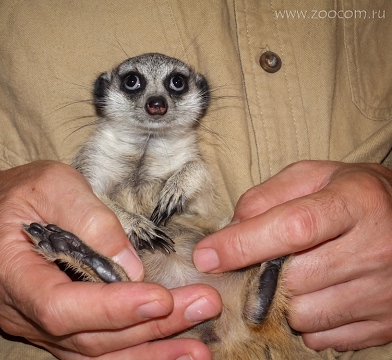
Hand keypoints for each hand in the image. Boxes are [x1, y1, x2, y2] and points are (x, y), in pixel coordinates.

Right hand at [0, 161, 221, 358]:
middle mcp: (22, 313)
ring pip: (96, 355)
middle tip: (202, 305)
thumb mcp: (52, 185)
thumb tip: (130, 265)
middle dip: (149, 325)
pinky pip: (97, 353)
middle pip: (89, 336)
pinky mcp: (58, 331)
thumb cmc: (20, 196)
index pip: (60, 306)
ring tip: (198, 349)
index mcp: (10, 272)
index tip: (160, 297)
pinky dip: (136, 354)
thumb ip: (89, 218)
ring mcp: (39, 329)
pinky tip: (171, 352)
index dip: (110, 308)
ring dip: (150, 351)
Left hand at [193, 160, 391, 350]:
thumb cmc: (350, 194)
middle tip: (260, 262)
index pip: (291, 227)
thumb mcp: (311, 177)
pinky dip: (309, 322)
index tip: (206, 256)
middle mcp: (377, 248)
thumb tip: (230, 230)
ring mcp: (384, 291)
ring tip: (297, 275)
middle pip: (294, 278)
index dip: (242, 244)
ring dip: (284, 300)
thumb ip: (266, 196)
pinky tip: (317, 295)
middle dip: (261, 275)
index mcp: (355, 202)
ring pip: (305, 315)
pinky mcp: (386, 322)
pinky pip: (324, 338)